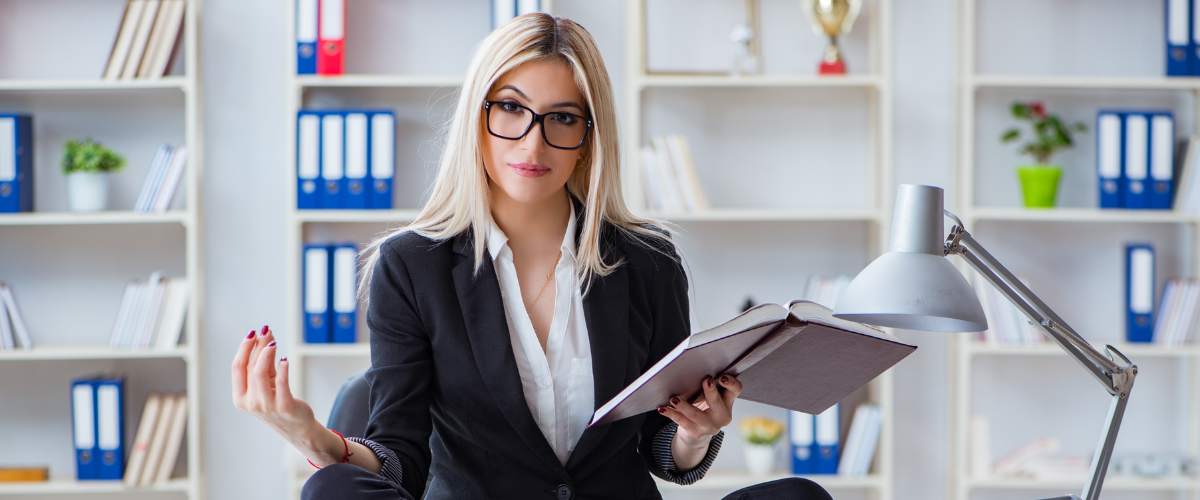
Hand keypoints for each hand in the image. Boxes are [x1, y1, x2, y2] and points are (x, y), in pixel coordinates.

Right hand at [231, 326, 316, 440]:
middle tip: (266, 332)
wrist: (297, 426)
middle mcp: (250, 403)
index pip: (237, 368)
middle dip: (257, 346)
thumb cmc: (279, 401)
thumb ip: (265, 361)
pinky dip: (282, 368)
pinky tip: (285, 359)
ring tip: (274, 343)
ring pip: (259, 373)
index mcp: (240, 397)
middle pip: (249, 367)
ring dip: (266, 354)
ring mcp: (266, 406)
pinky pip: (281, 382)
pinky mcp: (284, 406)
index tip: (252, 333)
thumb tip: (265, 335)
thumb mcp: (267, 382)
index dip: (243, 348)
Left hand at [659, 374, 742, 447]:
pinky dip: (671, 413)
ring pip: (695, 414)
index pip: (735, 390)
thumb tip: (695, 367)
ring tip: (674, 399)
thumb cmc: (705, 409)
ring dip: (684, 406)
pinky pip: (681, 421)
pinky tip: (663, 409)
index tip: (722, 377)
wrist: (698, 433)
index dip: (731, 383)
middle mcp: (721, 415)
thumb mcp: (712, 398)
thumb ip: (710, 386)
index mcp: (727, 402)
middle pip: (717, 402)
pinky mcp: (695, 431)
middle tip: (706, 380)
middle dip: (711, 392)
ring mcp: (709, 425)